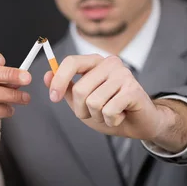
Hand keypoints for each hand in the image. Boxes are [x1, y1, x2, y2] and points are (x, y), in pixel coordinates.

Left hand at [45, 54, 167, 140]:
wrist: (139, 124)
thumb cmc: (110, 110)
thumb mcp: (82, 101)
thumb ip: (66, 88)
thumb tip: (47, 75)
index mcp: (96, 62)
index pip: (71, 62)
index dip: (59, 81)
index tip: (53, 98)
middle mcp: (110, 63)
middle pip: (80, 89)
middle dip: (82, 109)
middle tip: (95, 113)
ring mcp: (123, 75)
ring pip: (93, 102)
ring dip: (98, 116)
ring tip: (110, 113)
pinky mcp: (133, 90)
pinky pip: (109, 111)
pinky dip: (111, 120)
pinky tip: (121, 115)